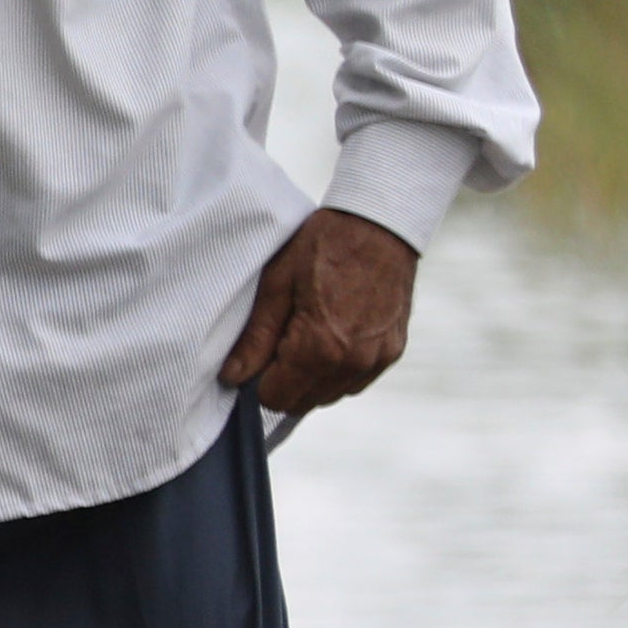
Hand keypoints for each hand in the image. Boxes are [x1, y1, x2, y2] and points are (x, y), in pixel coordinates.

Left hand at [219, 208, 416, 416]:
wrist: (379, 224)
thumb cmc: (322, 247)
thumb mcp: (277, 285)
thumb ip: (255, 338)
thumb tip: (233, 377)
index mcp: (320, 348)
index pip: (276, 399)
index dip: (259, 381)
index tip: (259, 353)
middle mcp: (353, 363)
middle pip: (303, 402)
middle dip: (284, 382)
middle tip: (280, 340)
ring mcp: (377, 360)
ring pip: (330, 395)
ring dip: (312, 378)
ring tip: (307, 333)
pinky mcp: (394, 351)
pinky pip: (356, 380)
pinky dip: (339, 369)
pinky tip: (333, 334)